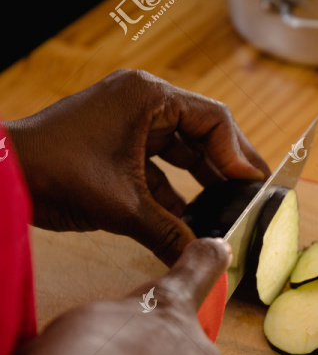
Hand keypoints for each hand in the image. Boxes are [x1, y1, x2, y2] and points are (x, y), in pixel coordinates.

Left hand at [4, 69, 269, 265]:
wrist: (3, 176)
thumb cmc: (57, 171)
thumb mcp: (124, 206)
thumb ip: (172, 232)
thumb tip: (207, 257)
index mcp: (149, 98)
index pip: (215, 120)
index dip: (239, 155)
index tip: (255, 186)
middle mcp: (143, 104)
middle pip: (204, 134)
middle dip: (228, 168)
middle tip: (254, 196)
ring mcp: (129, 125)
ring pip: (184, 153)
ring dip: (204, 182)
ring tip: (229, 210)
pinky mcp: (117, 148)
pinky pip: (160, 169)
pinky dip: (176, 194)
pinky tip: (192, 220)